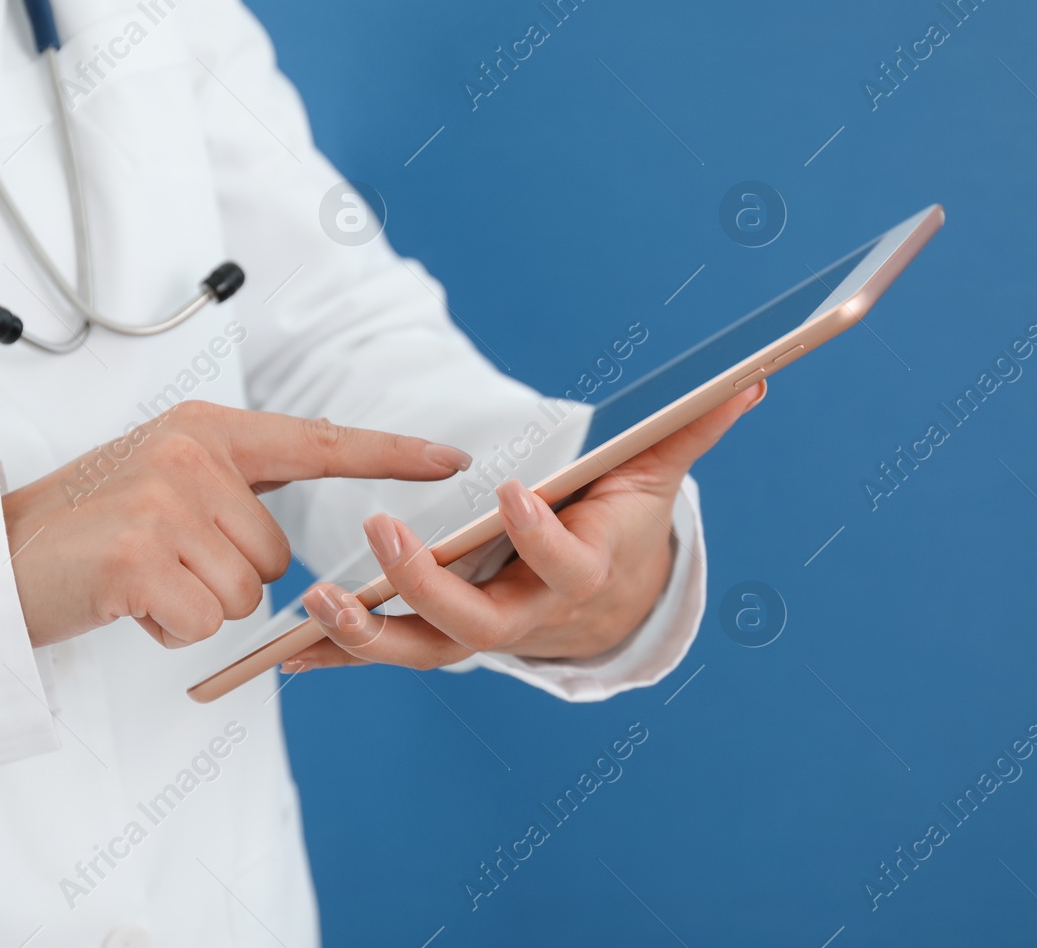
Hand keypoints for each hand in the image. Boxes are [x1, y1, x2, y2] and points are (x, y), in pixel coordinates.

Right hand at [2, 400, 472, 647]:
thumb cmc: (88, 526)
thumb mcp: (165, 476)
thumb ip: (235, 482)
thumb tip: (299, 516)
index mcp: (208, 430)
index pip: (319, 441)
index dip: (391, 453)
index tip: (453, 459)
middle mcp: (193, 455)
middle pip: (278, 554)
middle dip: (227, 575)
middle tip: (160, 560)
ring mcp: (165, 503)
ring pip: (246, 593)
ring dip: (198, 603)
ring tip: (141, 578)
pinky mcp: (140, 557)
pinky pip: (204, 621)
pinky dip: (169, 628)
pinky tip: (126, 601)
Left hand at [284, 381, 765, 671]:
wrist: (608, 605)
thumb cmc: (621, 528)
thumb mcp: (655, 479)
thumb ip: (690, 431)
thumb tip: (747, 380)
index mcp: (581, 571)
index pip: (566, 564)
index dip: (541, 537)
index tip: (515, 494)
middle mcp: (529, 614)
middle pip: (481, 621)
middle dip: (429, 584)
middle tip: (384, 534)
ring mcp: (483, 633)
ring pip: (426, 649)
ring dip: (368, 634)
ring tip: (316, 604)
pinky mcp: (445, 638)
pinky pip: (392, 654)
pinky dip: (342, 656)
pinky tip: (288, 652)